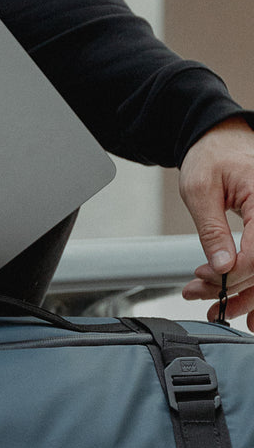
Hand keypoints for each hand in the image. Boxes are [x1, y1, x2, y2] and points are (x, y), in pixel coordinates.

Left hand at [179, 115, 253, 326]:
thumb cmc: (211, 156)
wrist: (219, 140)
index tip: (205, 277)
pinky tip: (244, 305)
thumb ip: (212, 231)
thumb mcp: (200, 191)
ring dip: (247, 294)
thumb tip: (222, 266)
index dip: (234, 272)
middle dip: (236, 288)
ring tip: (217, 307)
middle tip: (203, 297)